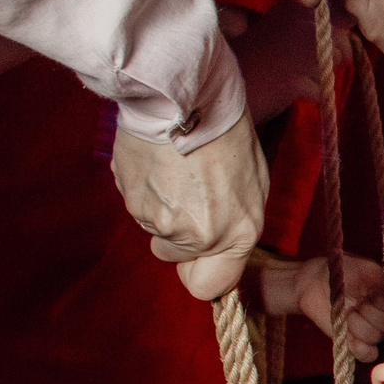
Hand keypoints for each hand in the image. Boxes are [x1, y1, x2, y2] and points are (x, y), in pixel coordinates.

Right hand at [114, 113, 268, 299]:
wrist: (186, 97)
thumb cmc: (227, 134)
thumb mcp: (254, 186)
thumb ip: (236, 227)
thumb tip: (217, 246)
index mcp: (235, 234)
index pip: (208, 286)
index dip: (202, 273)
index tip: (201, 259)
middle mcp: (195, 235)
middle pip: (173, 255)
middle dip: (179, 236)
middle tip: (190, 197)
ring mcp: (156, 218)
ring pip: (154, 226)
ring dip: (162, 205)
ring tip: (178, 168)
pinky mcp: (129, 196)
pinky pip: (137, 201)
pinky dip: (145, 187)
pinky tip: (160, 160)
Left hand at [257, 251, 383, 360]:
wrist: (316, 280)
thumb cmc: (342, 271)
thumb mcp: (368, 270)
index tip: (373, 295)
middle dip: (371, 314)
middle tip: (358, 303)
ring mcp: (372, 332)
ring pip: (375, 338)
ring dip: (358, 325)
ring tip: (348, 312)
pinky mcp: (357, 344)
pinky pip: (367, 355)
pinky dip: (359, 347)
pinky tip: (347, 334)